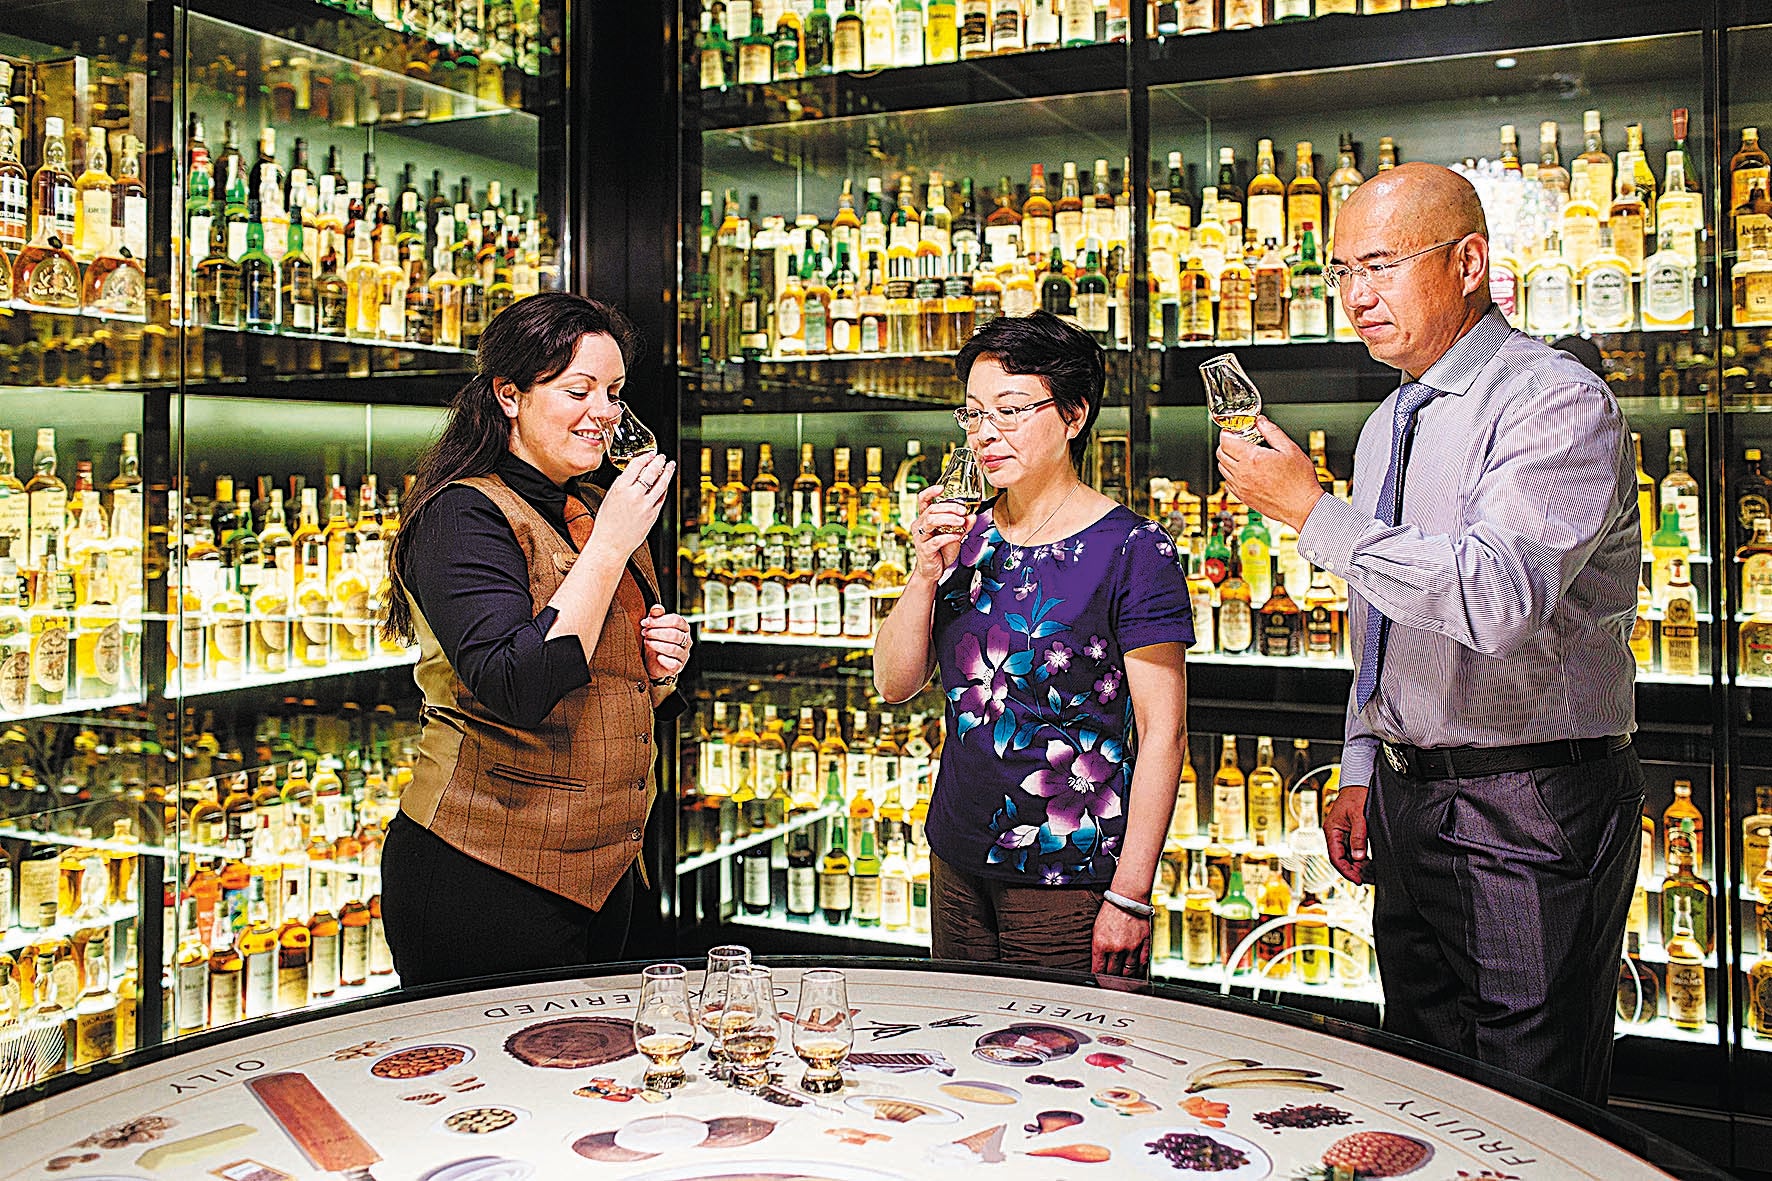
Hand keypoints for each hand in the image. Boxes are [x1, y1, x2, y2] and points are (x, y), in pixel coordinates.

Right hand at [587, 451, 674, 561]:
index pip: (636, 465)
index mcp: (620, 488)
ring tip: (670, 465)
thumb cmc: (607, 523)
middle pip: (651, 472)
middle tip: (662, 456)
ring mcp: (646, 505)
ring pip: (661, 484)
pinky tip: (666, 483)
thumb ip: (622, 484)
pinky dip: (664, 488)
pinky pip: (662, 497)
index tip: (650, 454)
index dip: (645, 457)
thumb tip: (634, 473)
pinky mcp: (653, 515)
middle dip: (658, 461)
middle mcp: (635, 495)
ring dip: (667, 472)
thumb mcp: (609, 497)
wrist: (611, 544)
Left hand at [639, 605, 691, 680]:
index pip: (676, 620)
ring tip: (647, 642)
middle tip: (644, 632)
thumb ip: (656, 616)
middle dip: (656, 632)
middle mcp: (687, 640)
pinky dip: (664, 660)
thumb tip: (657, 608)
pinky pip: (673, 664)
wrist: (653, 662)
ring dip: (657, 644)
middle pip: (674, 634)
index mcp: (683, 628)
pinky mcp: (678, 667)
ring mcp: (684, 654)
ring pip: (673, 649)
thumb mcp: (654, 627)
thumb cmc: (655, 640)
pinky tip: (657, 657)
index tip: (645, 622)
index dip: (659, 620)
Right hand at [907, 484, 973, 580]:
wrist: (933, 571)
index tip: (942, 488)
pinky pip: (936, 540)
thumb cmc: (941, 551)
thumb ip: (963, 525)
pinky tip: (957, 536)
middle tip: (962, 511)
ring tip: (961, 522)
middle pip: (931, 509)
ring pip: (931, 521)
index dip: (931, 492)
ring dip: (948, 519)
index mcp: (925, 519)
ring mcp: (921, 537)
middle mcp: (920, 525)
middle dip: (949, 508)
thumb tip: (973, 515)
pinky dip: (949, 537)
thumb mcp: (955, 535)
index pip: (923, 500)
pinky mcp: (924, 549)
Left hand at [1092, 896, 1150, 978]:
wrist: (1127, 899)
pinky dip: (1139, 972)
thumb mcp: (1096, 930)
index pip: (1098, 969)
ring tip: (1123, 981)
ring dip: (1125, 978)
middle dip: (1111, 979)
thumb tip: (1098, 965)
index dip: (1098, 978)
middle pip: (1113, 973)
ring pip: (1128, 972)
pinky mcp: (1144, 944)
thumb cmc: (1111, 912)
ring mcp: (1132, 947)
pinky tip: (1137, 975)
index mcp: (1101, 944)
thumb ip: (1097, 949)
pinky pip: (1142, 964)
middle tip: (1111, 983)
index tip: (1099, 981)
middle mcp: (1116, 948)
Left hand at [1216, 416, 1324, 530]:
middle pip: (1220, 454)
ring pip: (1222, 469)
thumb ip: (1272, 432)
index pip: (1226, 442)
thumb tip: (1260, 421)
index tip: (1232, 431)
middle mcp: (1242, 474)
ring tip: (1242, 455)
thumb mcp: (1290, 449)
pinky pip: (1228, 483)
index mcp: (1252, 459)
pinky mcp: (1243, 498)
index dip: (1227, 434)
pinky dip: (1231, 474)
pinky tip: (1245, 471)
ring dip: (1228, 459)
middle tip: (1237, 441)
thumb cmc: (1300, 480)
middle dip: (1226, 445)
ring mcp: (1241, 487)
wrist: (1303, 507)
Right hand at [1324, 784, 1370, 884]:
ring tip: (1373, 874)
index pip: (1335, 857)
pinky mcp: (1350, 834)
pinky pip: (1354, 851)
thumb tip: (1358, 857)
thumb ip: (1358, 836)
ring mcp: (1342, 835)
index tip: (1358, 880)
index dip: (1346, 871)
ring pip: (1348, 857)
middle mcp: (1335, 835)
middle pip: (1342, 860)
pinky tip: (1372, 865)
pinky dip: (1362, 859)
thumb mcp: (1359, 815)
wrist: (1359, 782)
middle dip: (1355, 871)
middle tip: (1370, 879)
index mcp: (1331, 831)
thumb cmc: (1357, 795)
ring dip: (1359, 867)